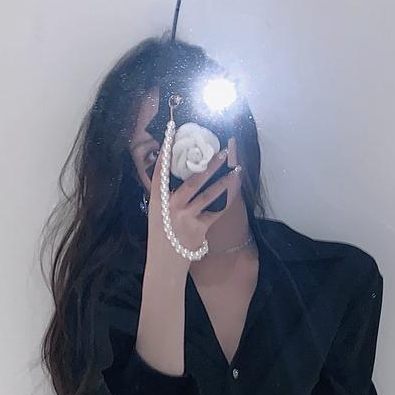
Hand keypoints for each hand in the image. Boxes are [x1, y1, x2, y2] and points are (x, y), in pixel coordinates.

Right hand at [144, 139, 237, 276]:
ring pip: (209, 194)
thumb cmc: (161, 235)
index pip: (161, 170)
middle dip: (210, 164)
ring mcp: (185, 216)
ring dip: (225, 181)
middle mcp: (171, 205)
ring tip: (236, 169)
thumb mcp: (158, 213)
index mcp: (158, 199)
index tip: (172, 132)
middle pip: (193, 180)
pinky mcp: (199, 227)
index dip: (166, 150)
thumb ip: (167, 196)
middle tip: (223, 151)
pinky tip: (234, 191)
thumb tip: (183, 176)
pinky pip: (216, 211)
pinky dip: (226, 201)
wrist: (165, 263)